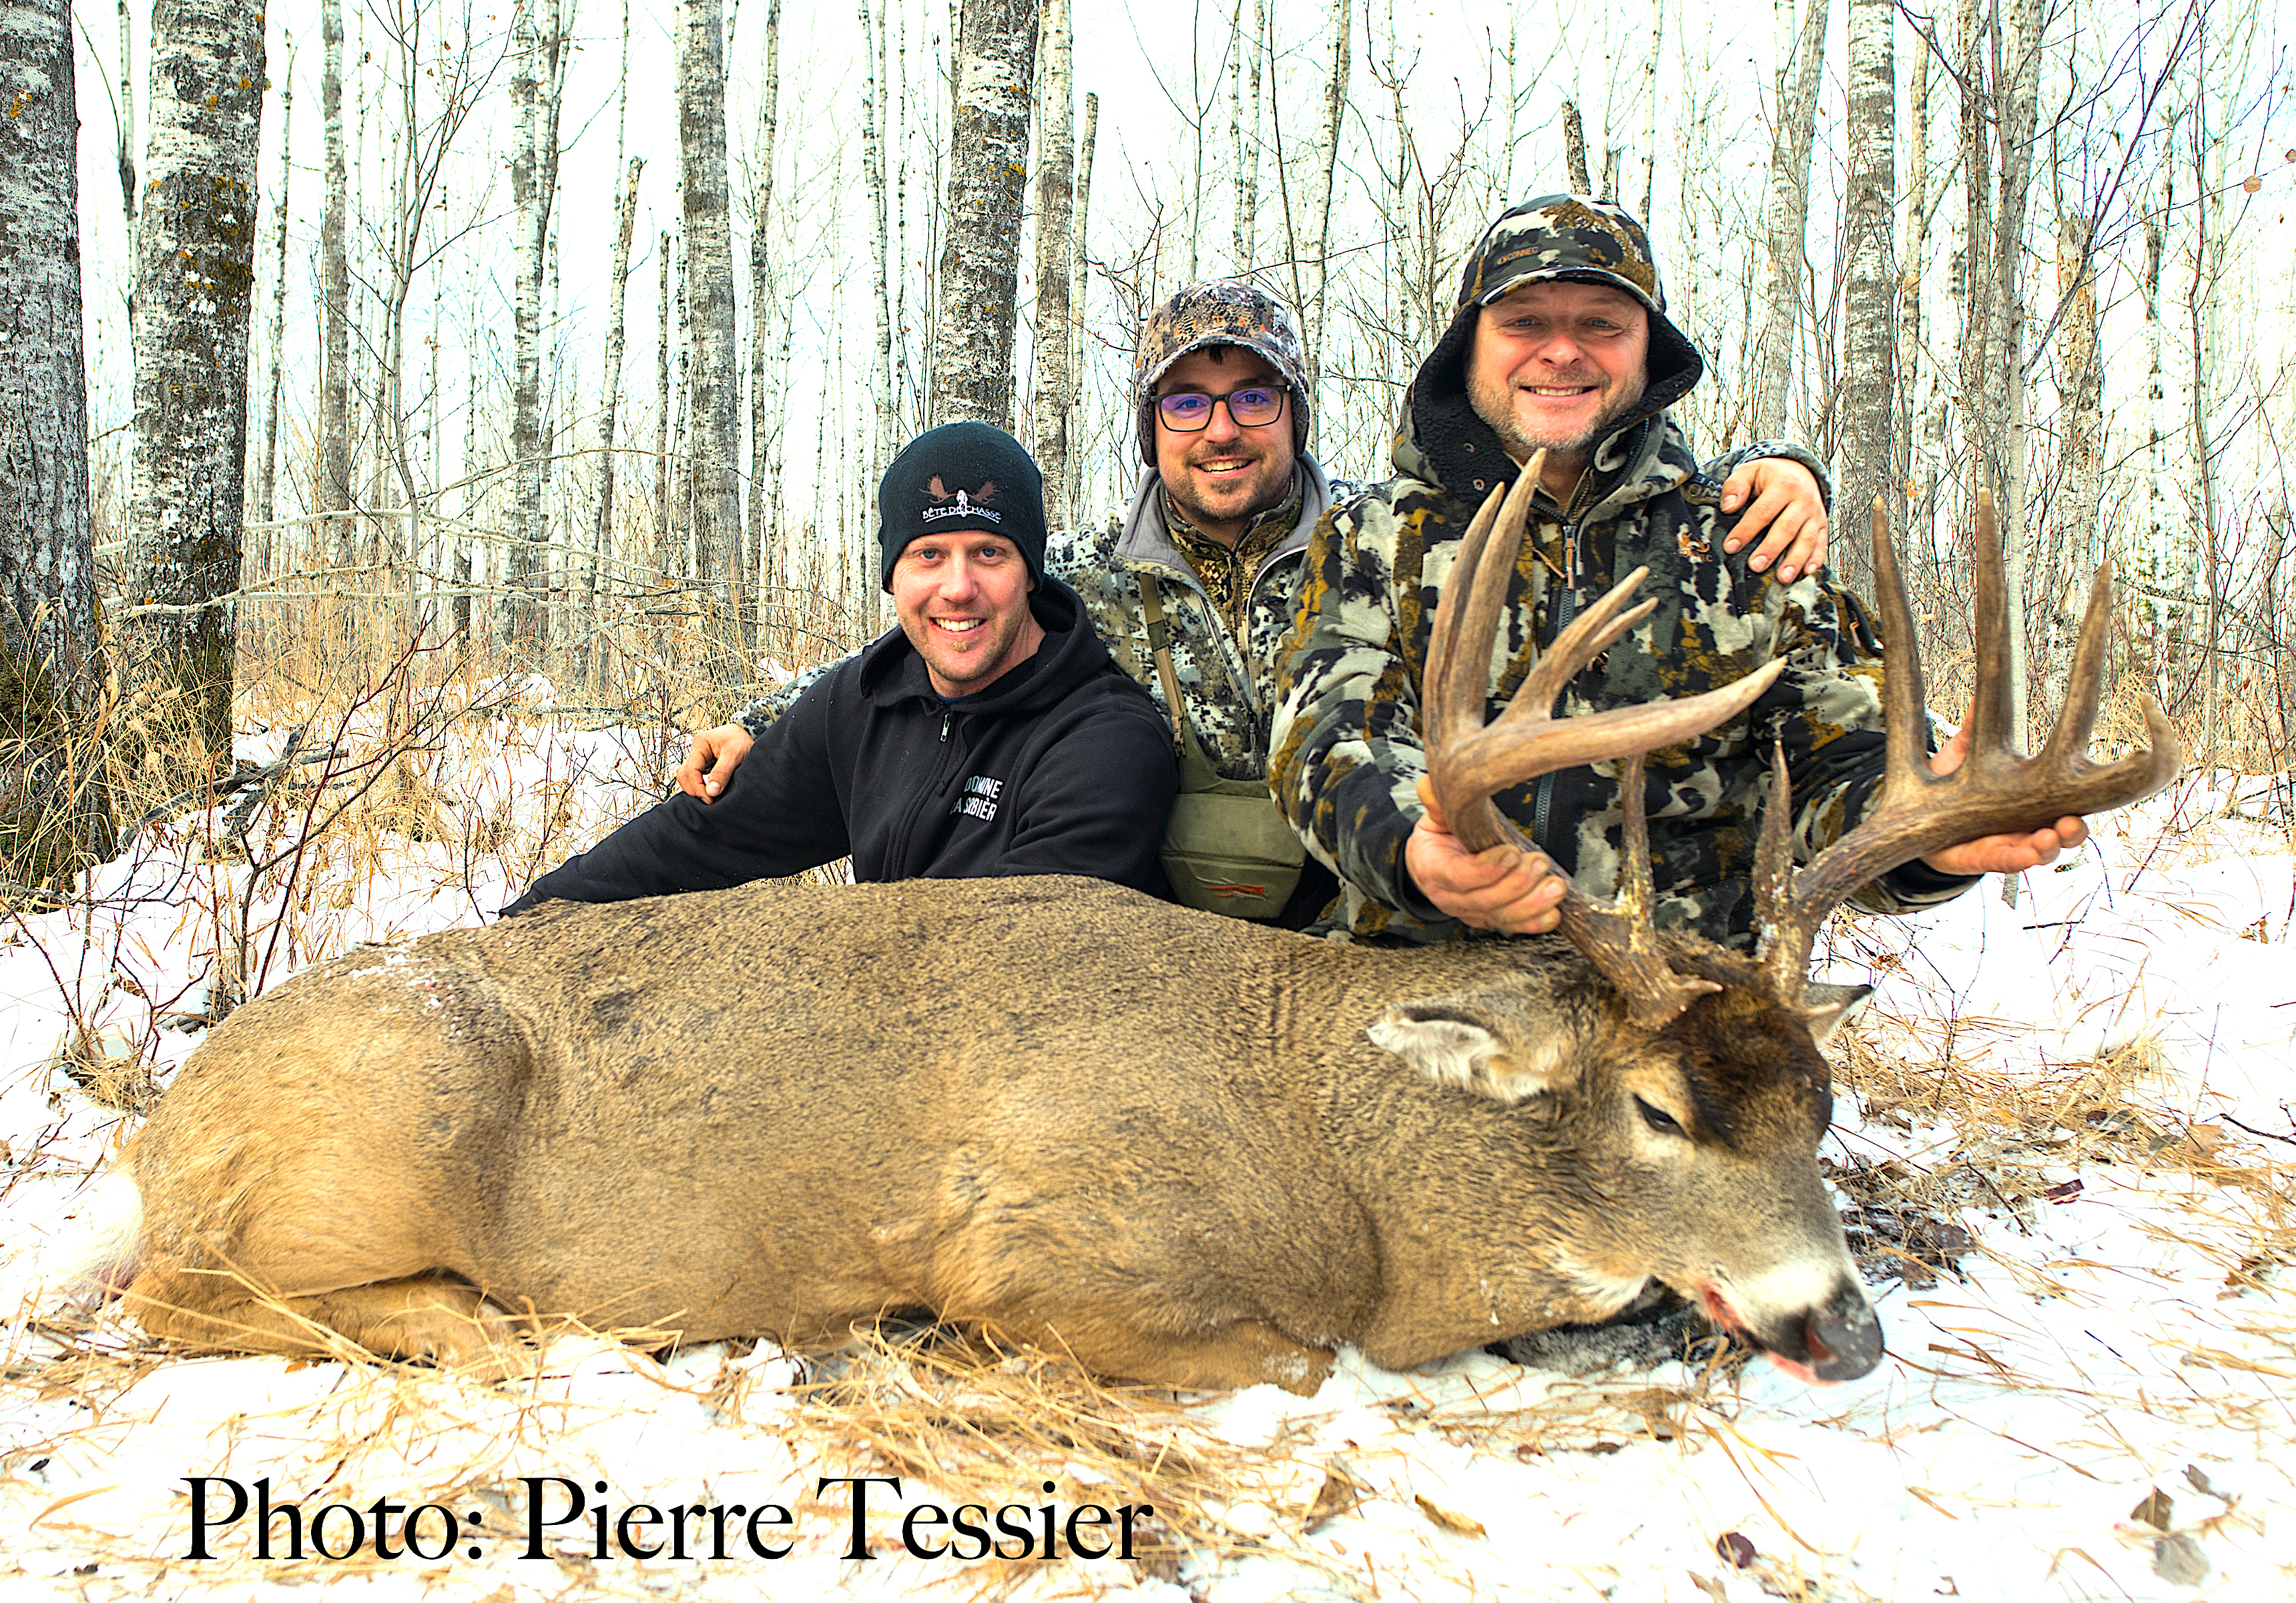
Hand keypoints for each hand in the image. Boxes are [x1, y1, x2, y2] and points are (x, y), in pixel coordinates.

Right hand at [676, 722, 753, 801]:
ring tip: (709, 799)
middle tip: (709, 801)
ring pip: (686, 777)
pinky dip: (698, 787)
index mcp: (699, 743)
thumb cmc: (741, 740)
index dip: (698, 787)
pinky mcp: (703, 765)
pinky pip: (694, 777)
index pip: (690, 770)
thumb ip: (722, 772)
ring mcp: (698, 758)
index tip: (710, 799)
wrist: (748, 733)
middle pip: (684, 775)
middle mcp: (695, 750)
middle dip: (694, 790)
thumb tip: (711, 791)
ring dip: (694, 789)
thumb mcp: (735, 754)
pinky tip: (709, 793)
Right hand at [1404, 776, 1567, 934]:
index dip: (1486, 869)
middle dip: (1517, 884)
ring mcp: (1471, 912)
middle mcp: (1451, 898)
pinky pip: (1512, 926)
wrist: (1432, 865)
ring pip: (1501, 916)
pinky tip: (1553, 913)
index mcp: (1434, 870)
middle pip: (1485, 900)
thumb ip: (1436, 804)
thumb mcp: (1434, 819)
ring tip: (1554, 887)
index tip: (1511, 852)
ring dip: (1532, 904)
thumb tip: (1430, 784)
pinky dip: (1534, 923)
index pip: (1459, 876)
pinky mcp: (1489, 919)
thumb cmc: (1438, 841)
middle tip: (1539, 863)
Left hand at [1720, 458, 1828, 580]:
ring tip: (1782, 578)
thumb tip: (1728, 506)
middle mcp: (1803, 500)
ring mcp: (1814, 514)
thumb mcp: (1750, 471)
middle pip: (1786, 527)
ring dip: (1795, 560)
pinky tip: (1807, 572)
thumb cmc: (1769, 476)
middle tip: (1755, 566)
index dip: (1746, 530)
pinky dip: (1816, 559)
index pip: (1763, 511)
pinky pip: (1821, 543)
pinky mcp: (1822, 525)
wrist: (1799, 471)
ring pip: (1806, 539)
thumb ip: (1736, 485)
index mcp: (1783, 485)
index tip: (1730, 547)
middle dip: (1771, 548)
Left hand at [1916, 725, 2089, 874]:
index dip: (2089, 791)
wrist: (1915, 816)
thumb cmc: (1950, 783)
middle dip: (2076, 827)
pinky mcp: (1987, 858)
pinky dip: (2020, 859)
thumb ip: (1975, 724)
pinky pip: (2008, 863)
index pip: (2071, 794)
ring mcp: (2012, 842)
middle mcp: (2030, 820)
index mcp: (2034, 794)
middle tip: (2072, 818)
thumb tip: (1981, 688)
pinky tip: (2028, 854)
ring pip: (2045, 851)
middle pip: (2068, 829)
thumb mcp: (1964, 752)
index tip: (2098, 781)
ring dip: (2051, 846)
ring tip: (2049, 836)